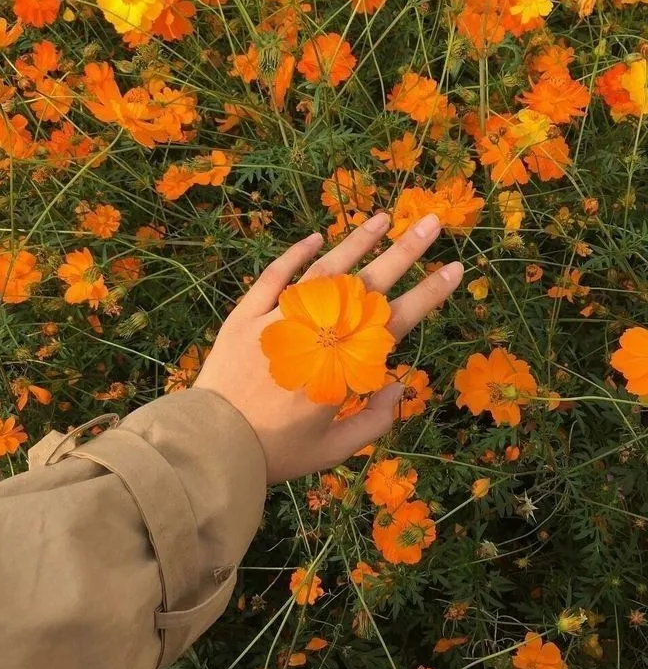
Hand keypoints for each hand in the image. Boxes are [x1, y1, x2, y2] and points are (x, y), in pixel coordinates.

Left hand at [195, 212, 462, 483]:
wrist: (213, 445)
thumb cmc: (276, 451)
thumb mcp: (335, 449)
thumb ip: (375, 419)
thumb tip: (398, 383)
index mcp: (343, 364)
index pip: (396, 320)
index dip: (429, 294)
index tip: (455, 268)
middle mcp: (317, 332)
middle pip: (367, 284)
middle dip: (405, 251)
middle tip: (432, 221)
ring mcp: (280, 317)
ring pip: (324, 269)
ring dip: (356, 241)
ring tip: (383, 217)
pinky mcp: (246, 315)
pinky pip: (273, 276)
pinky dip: (294, 254)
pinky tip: (316, 236)